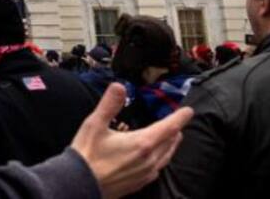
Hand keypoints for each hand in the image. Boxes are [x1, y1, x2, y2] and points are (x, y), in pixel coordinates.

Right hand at [70, 82, 192, 198]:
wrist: (80, 183)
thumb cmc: (87, 153)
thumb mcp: (95, 123)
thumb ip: (109, 104)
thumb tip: (119, 86)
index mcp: (142, 143)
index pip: (168, 128)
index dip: (180, 118)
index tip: (188, 111)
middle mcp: (148, 160)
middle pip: (170, 143)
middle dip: (175, 131)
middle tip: (178, 122)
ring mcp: (145, 174)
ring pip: (165, 157)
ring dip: (170, 145)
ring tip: (172, 138)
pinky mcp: (139, 183)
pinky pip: (157, 169)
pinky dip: (161, 159)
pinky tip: (155, 159)